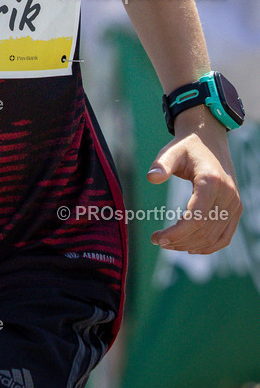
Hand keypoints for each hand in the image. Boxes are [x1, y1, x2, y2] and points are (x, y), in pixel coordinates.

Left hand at [147, 105, 241, 252]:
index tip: (157, 237)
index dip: (176, 233)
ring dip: (190, 245)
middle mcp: (227, 195)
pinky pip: (226, 236)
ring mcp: (235, 203)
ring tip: (168, 244)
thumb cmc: (186, 147)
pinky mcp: (236, 208)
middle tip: (157, 241)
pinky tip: (190, 248)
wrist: (209, 140)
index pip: (196, 218)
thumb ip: (161, 164)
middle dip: (179, 241)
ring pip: (214, 237)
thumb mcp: (171, 151)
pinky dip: (209, 246)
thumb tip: (151, 178)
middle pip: (204, 231)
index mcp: (211, 182)